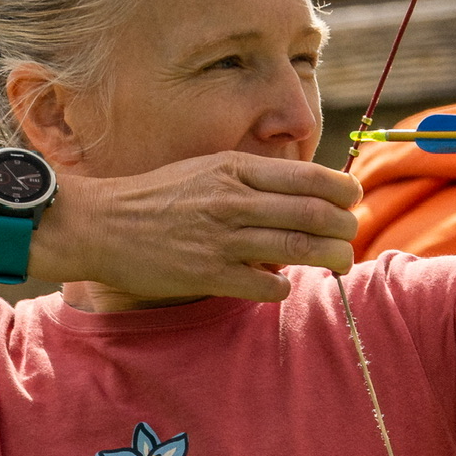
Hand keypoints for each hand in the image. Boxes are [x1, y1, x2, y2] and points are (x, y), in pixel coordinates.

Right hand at [57, 152, 362, 306]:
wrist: (102, 224)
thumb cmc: (157, 198)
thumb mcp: (206, 171)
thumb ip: (251, 180)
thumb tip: (299, 195)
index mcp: (235, 169)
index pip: (309, 177)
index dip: (343, 191)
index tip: (353, 201)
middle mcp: (233, 201)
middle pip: (314, 215)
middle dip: (345, 228)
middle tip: (353, 237)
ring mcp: (222, 239)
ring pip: (298, 250)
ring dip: (329, 258)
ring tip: (341, 262)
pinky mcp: (209, 274)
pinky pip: (266, 285)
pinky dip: (284, 286)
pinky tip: (284, 284)